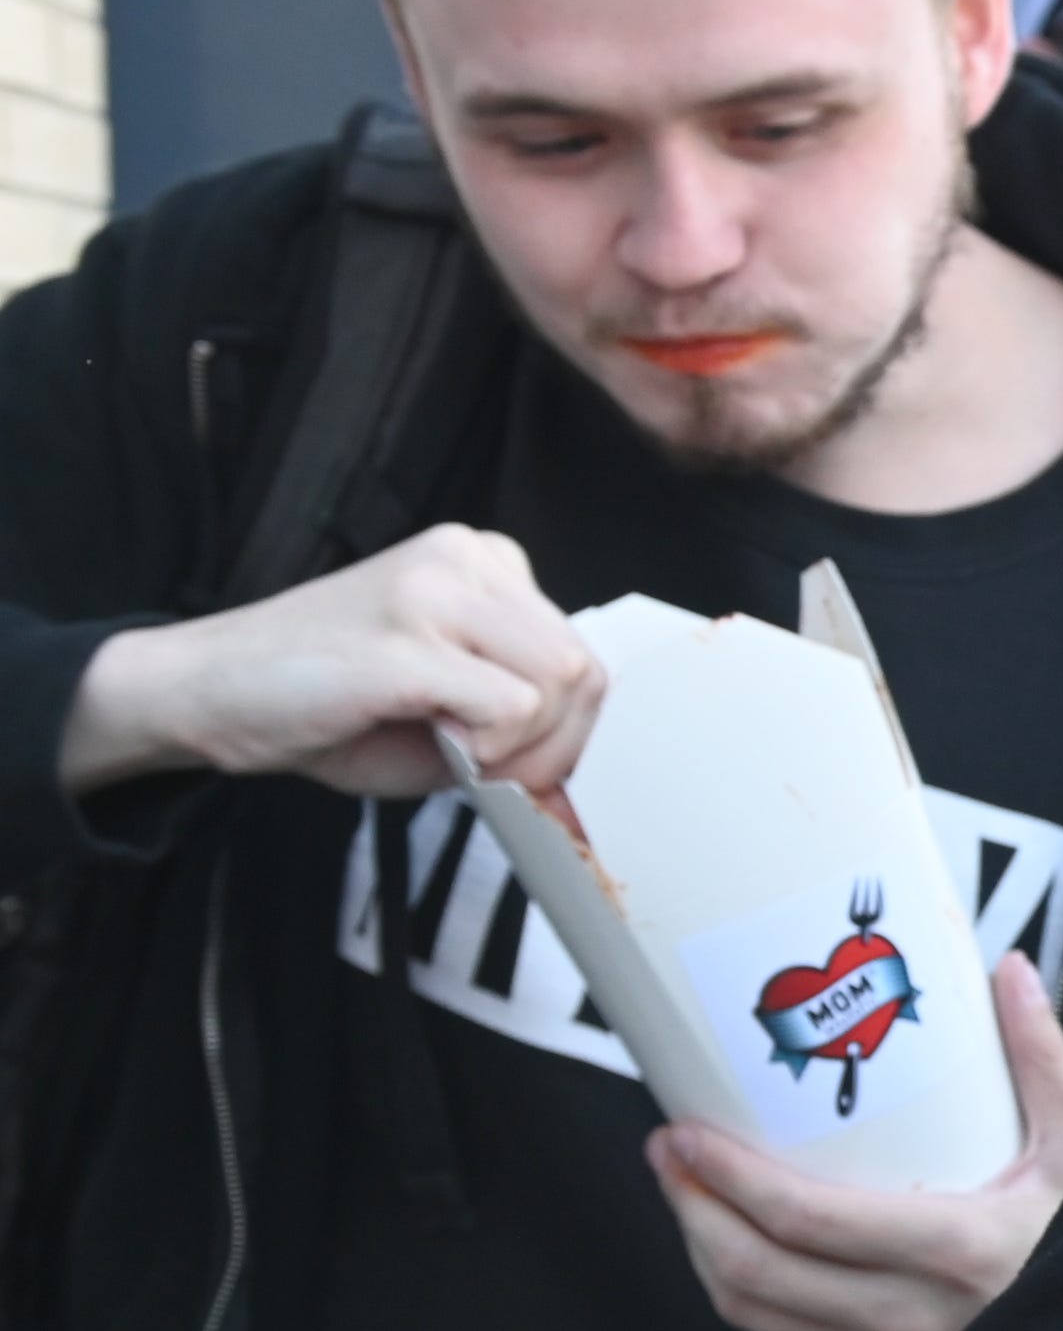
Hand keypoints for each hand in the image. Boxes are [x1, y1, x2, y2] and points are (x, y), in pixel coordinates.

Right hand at [59, 524, 603, 800]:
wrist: (206, 693)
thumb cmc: (324, 702)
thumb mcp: (446, 699)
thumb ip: (519, 711)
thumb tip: (587, 766)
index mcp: (481, 561)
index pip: (582, 646)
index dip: (566, 725)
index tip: (520, 761)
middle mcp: (463, 558)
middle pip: (583, 667)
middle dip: (557, 744)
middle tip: (496, 773)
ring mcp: (431, 591)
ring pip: (561, 681)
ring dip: (526, 749)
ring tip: (462, 756)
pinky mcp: (402, 641)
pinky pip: (510, 707)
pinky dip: (493, 751)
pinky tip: (440, 746)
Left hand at [645, 953, 1062, 1330]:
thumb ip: (1040, 1059)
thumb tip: (1006, 971)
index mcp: (955, 1251)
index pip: (808, 1222)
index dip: (731, 1179)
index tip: (689, 1133)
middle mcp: (911, 1319)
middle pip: (755, 1273)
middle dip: (693, 1208)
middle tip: (671, 1150)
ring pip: (757, 1313)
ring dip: (706, 1250)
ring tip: (690, 1189)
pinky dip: (747, 1287)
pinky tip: (742, 1241)